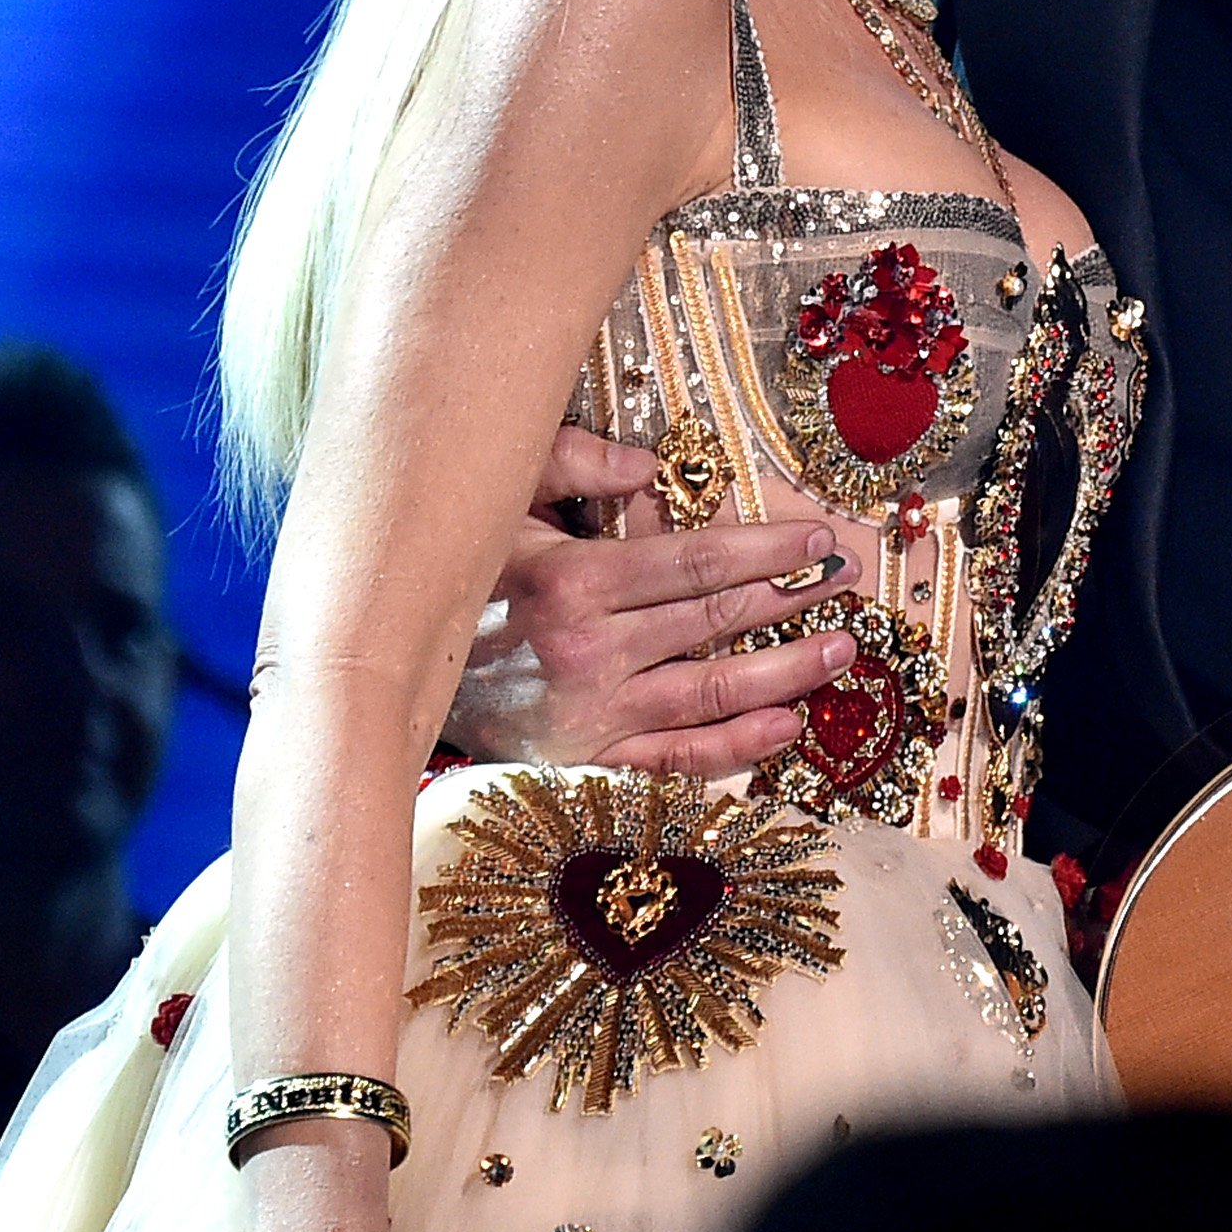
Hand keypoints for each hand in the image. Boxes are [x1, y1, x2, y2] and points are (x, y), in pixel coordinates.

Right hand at [443, 426, 861, 777]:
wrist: (381, 680)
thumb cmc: (451, 583)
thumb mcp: (494, 506)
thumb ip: (567, 466)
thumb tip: (647, 466)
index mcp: (571, 585)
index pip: (694, 562)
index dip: (764, 548)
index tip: (818, 537)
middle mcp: (586, 655)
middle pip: (715, 623)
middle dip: (791, 598)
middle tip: (850, 580)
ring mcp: (588, 718)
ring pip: (710, 694)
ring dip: (785, 673)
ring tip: (840, 650)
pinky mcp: (583, 764)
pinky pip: (675, 762)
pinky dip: (736, 749)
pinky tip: (787, 727)